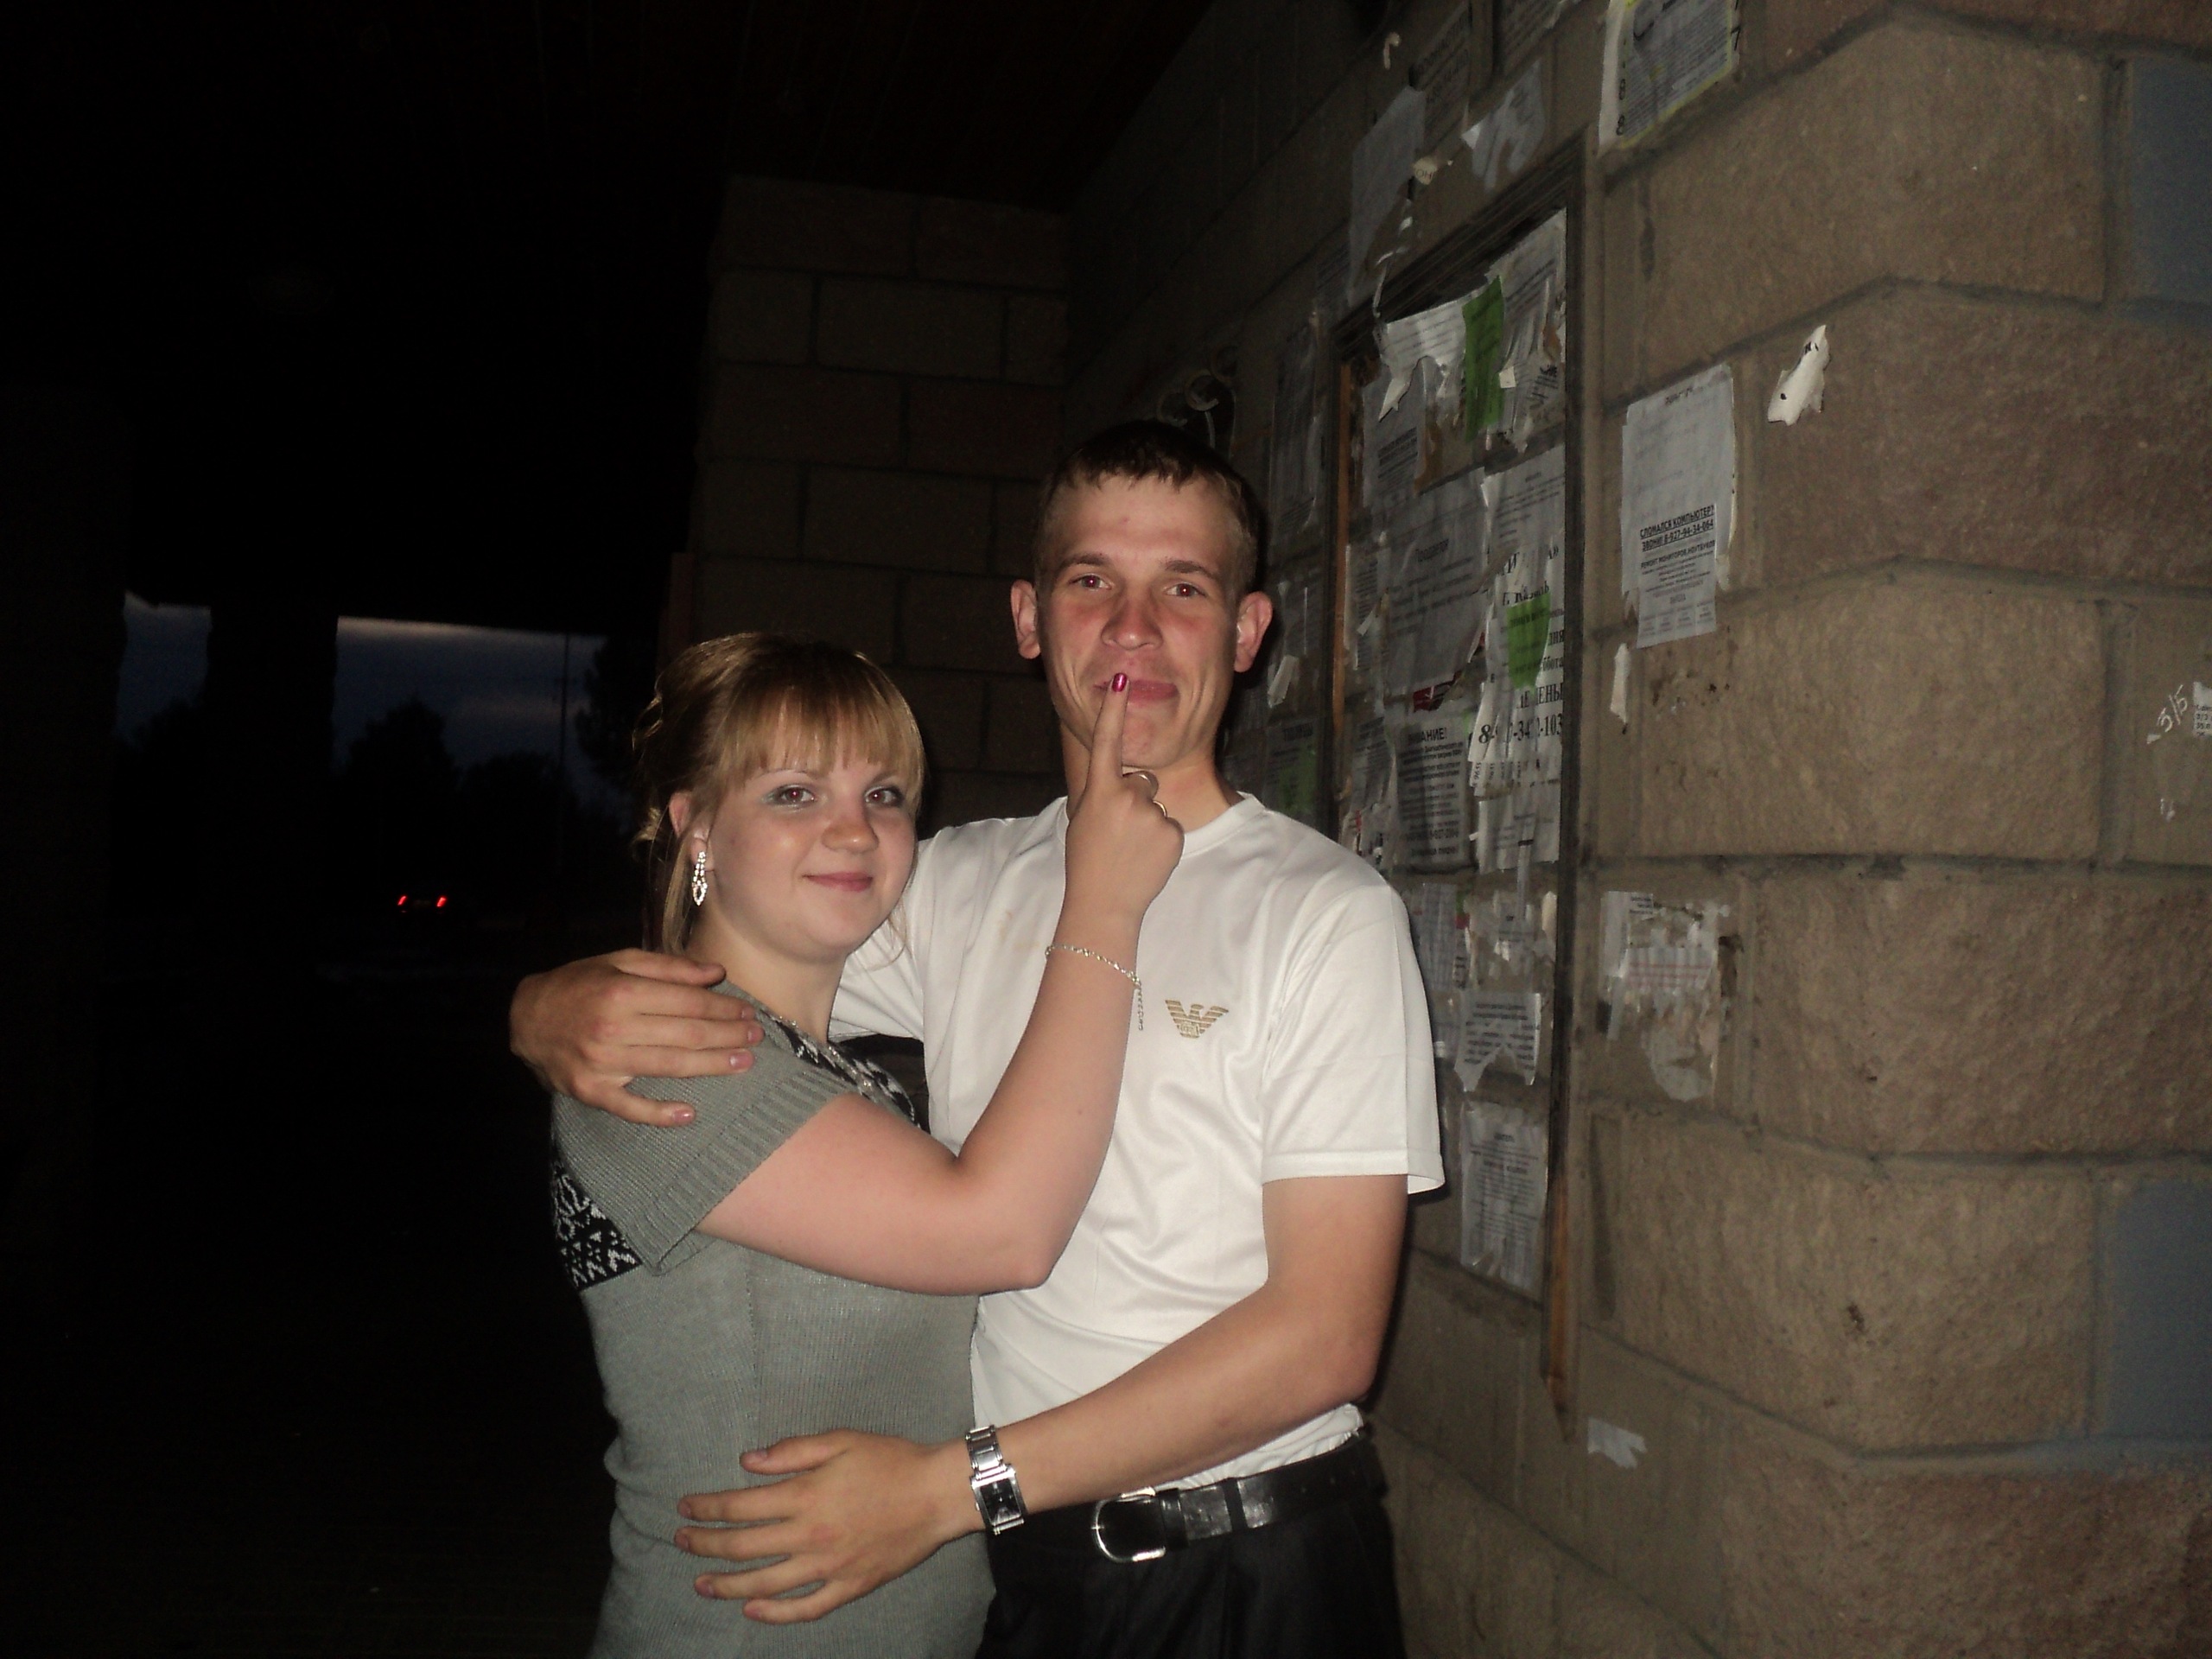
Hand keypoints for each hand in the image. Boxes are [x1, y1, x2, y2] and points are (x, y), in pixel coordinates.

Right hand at [508, 949, 764, 1124]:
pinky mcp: (591, 1091)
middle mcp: (614, 1028)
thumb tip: (715, 972)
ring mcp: (602, 1063)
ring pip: (669, 1067)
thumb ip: (668, 967)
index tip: (748, 1012)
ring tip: (743, 1063)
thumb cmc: (578, 984)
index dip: (723, 1007)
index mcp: (622, 991)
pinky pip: (630, 1108)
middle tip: (756, 1037)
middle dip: (727, 1035)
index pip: (688, 1002)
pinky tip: (689, 1114)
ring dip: (712, 1066)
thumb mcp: (619, 961)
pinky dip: (659, 1113)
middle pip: (686, 1034)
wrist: (525, 1019)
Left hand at [675, 1432, 974, 1622]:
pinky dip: (775, 1614)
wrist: (937, 1494)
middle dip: (704, 1544)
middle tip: (681, 1542)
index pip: (740, 1506)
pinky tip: (752, 1609)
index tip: (685, 1507)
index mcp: (805, 1496)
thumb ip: (791, 1451)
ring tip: (701, 1583)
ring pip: (765, 1584)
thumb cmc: (891, 1460)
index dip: (707, 1508)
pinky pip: (805, 1608)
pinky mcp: (848, 1586)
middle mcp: (809, 1536)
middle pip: (743, 1548)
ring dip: (726, 1585)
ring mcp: (828, 1567)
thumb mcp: (840, 1440)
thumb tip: (748, 1462)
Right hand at [1063, 672, 1183, 926]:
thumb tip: (1124, 780)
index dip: (1114, 710)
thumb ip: (1104, 793)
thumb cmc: (1087, 861)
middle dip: (1136, 798)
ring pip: (1157, 803)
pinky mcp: (1173, 833)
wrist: (1103, 904)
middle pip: (1142, 780)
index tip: (1123, 681)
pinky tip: (1146, 857)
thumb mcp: (1084, 819)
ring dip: (1148, 821)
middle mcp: (1126, 797)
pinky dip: (1161, 839)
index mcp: (1098, 791)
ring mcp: (1152, 815)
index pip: (1106, 742)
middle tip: (1119, 831)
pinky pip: (1170, 824)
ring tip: (1131, 848)